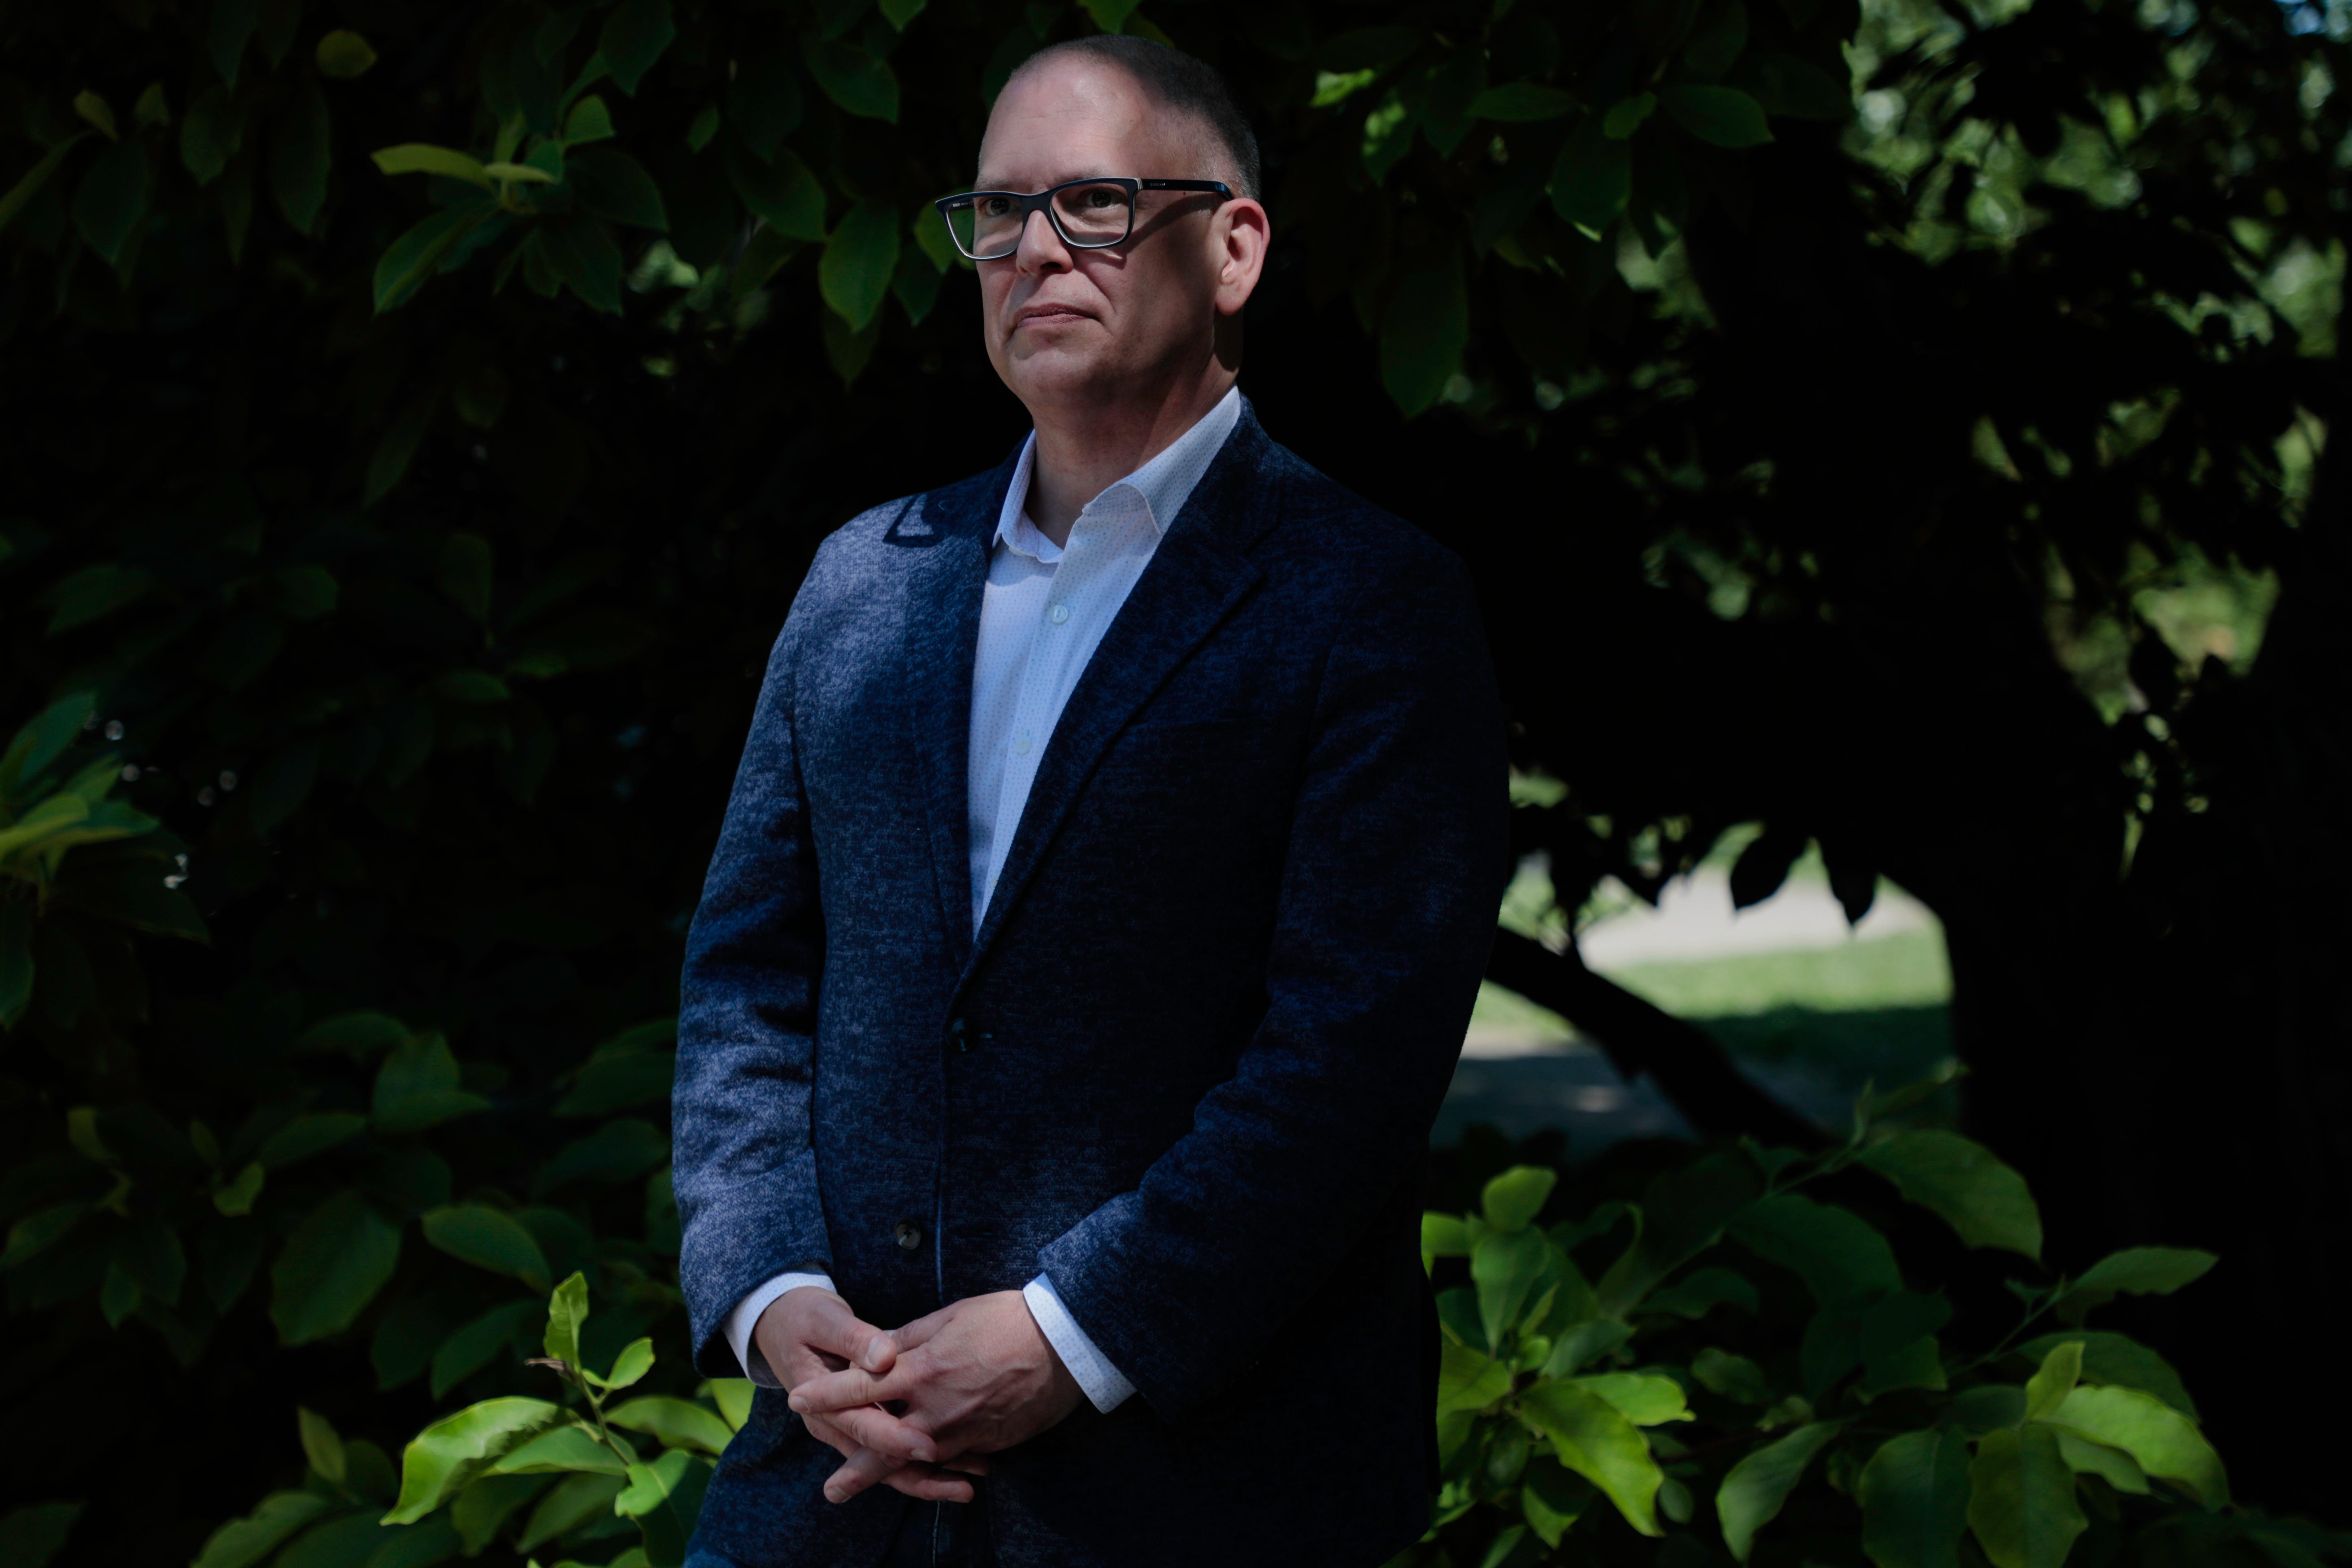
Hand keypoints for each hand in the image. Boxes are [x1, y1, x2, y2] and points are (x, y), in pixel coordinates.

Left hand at [787, 1290, 1083, 1503]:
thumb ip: (910, 1339)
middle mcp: (936, 1407)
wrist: (1064, 1343)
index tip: (797, 1400)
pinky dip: (934, 1466)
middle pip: (883, 1446)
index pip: (862, 1386)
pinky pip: (952, 1459)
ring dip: (887, 1476)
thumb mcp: (951, 1316)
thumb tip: (879, 1352)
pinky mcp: (985, 1442)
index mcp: (923, 1368)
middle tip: (830, 1490)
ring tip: (859, 1489)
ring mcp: (962, 1430)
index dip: (827, 1394)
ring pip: (916, 1461)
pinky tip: (923, 1471)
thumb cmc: (1006, 1319)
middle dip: (854, 1469)